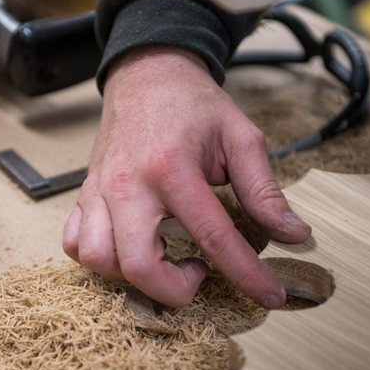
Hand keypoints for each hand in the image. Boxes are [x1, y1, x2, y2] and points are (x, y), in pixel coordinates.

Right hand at [62, 45, 311, 308]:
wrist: (148, 72)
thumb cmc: (194, 104)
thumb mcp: (241, 138)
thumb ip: (265, 191)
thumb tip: (294, 235)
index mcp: (173, 167)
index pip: (213, 237)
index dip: (246, 275)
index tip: (270, 296)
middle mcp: (129, 183)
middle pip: (138, 264)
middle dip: (174, 291)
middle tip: (200, 275)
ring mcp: (100, 190)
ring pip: (99, 260)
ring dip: (134, 277)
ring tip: (165, 260)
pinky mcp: (85, 193)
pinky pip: (75, 243)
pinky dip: (101, 259)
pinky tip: (130, 249)